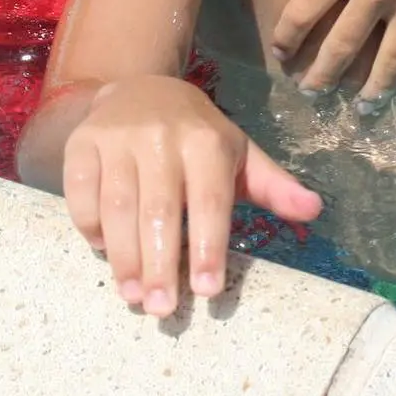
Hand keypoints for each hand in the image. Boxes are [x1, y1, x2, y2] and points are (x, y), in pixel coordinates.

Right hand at [62, 75, 321, 316]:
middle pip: (161, 209)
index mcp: (207, 140)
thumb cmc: (196, 134)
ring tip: (134, 296)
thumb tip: (315, 210)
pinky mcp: (82, 144)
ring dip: (125, 257)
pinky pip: (81, 194)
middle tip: (164, 310)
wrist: (140, 86)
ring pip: (119, 206)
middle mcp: (162, 136)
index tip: (209, 290)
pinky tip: (103, 250)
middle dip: (162, 264)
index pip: (209, 200)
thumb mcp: (238, 152)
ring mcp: (119, 138)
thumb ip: (273, 185)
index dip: (209, 246)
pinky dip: (90, 226)